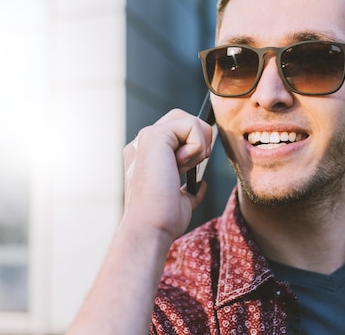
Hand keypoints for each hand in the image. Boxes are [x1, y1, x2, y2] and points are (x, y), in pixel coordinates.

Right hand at [122, 108, 213, 241]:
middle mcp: (143, 143)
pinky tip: (180, 165)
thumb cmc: (163, 220)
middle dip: (200, 138)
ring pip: (189, 119)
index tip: (188, 170)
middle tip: (193, 165)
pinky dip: (196, 147)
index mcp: (147, 156)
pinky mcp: (153, 136)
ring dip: (199, 144)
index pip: (177, 131)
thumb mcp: (180, 201)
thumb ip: (188, 189)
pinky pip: (191, 125)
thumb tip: (201, 184)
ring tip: (184, 167)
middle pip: (183, 118)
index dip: (194, 145)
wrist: (150, 227)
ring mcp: (146, 138)